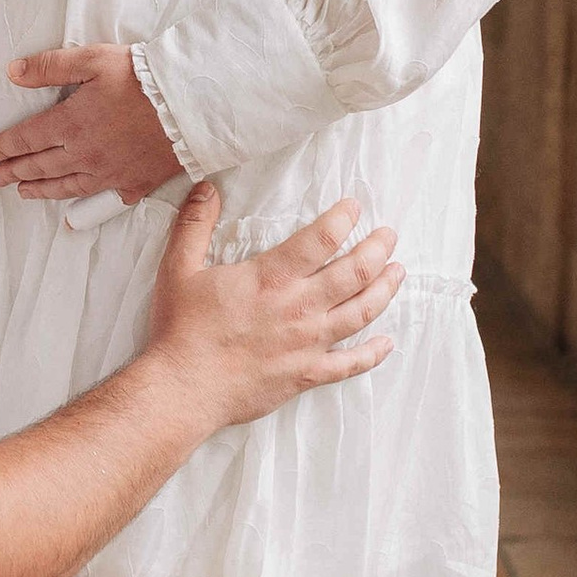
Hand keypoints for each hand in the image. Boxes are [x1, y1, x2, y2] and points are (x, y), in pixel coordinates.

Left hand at [0, 46, 181, 206]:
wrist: (192, 104)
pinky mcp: (132, 183)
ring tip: (22, 191)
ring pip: (64, 186)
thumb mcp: (93, 59)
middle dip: (13, 171)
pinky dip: (82, 205)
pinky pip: (100, 198)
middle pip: (39, 166)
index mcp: (70, 123)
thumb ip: (50, 66)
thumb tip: (13, 72)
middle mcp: (84, 154)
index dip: (2, 147)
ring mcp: (108, 173)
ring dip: (39, 189)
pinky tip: (73, 213)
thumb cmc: (143, 78)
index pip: (24, 139)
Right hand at [144, 187, 401, 430]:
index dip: (343, 218)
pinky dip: (372, 353)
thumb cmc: (181, 329)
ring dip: (384, 290)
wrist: (183, 388)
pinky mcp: (306, 374)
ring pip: (361, 313)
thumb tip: (206, 187)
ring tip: (398, 273)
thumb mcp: (179, 268)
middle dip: (378, 249)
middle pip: (354, 272)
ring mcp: (307, 343)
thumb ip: (194, 225)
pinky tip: (386, 342)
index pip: (321, 238)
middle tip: (389, 235)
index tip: (354, 207)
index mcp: (271, 277)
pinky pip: (350, 364)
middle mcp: (298, 307)